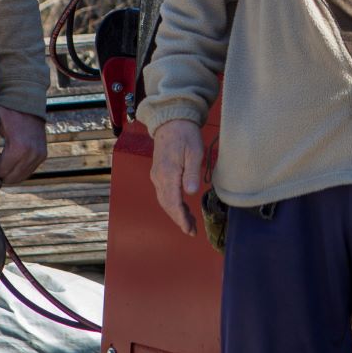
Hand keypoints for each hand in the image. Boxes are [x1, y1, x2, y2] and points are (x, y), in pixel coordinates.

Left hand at [0, 106, 47, 185]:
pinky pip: (28, 171)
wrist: (28, 102)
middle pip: (11, 178)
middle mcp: (31, 154)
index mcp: (18, 147)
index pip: (1, 172)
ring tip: (0, 162)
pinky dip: (18, 169)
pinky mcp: (42, 155)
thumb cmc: (6, 111)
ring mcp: (39, 155)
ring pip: (20, 177)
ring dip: (9, 173)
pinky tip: (9, 159)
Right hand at [149, 119, 204, 235]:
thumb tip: (190, 192)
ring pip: (165, 200)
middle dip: (179, 219)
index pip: (173, 202)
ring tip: (189, 223)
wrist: (171, 122)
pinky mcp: (159, 173)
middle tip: (192, 231)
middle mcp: (159, 177)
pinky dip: (172, 204)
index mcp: (168, 173)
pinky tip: (182, 207)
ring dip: (176, 213)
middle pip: (167, 205)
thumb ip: (192, 172)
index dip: (181, 218)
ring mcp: (157, 175)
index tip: (189, 229)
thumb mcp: (194, 151)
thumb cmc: (186, 135)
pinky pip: (164, 193)